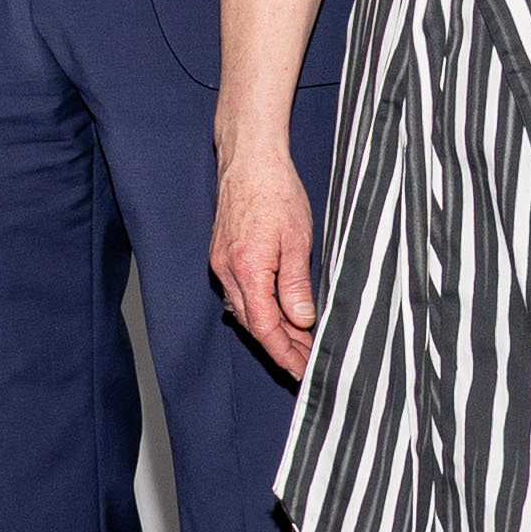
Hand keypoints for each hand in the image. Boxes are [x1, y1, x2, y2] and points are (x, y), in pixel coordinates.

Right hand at [211, 145, 318, 375]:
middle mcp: (228, 271)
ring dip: (272, 331)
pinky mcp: (223, 256)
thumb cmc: (275, 191)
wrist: (248, 160)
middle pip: (253, 325)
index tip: (302, 371)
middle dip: (282, 348)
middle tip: (308, 363)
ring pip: (246, 312)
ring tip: (300, 343)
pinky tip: (278, 314)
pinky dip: (261, 311)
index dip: (285, 353)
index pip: (265, 327)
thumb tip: (302, 320)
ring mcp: (222, 264)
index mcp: (248, 269)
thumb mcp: (297, 238)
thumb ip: (296, 283)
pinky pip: (240, 295)